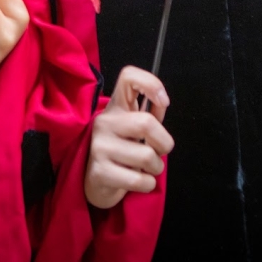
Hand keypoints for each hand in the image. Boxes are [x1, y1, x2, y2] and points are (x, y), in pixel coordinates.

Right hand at [85, 66, 173, 209]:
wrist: (96, 181)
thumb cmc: (123, 149)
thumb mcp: (136, 129)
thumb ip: (152, 114)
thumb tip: (162, 102)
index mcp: (116, 106)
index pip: (128, 77)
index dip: (151, 83)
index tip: (164, 102)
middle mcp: (104, 122)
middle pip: (146, 123)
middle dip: (164, 144)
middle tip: (159, 152)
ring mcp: (99, 146)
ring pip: (147, 156)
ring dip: (156, 168)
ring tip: (145, 168)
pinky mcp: (99, 172)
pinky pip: (139, 180)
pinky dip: (148, 184)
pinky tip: (137, 180)